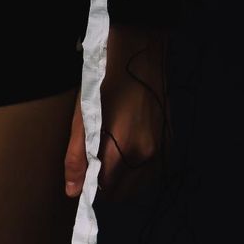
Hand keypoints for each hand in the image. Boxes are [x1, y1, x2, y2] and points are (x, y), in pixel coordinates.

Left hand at [65, 21, 168, 203]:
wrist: (140, 51)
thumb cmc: (105, 80)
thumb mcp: (83, 116)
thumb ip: (77, 156)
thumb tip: (73, 191)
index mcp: (126, 149)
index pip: (106, 189)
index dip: (91, 183)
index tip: (85, 169)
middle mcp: (149, 154)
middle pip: (123, 191)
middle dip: (107, 182)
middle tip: (95, 158)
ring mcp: (163, 147)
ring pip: (139, 182)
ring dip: (124, 176)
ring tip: (111, 150)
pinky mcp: (169, 139)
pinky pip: (152, 168)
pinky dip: (139, 166)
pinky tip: (128, 145)